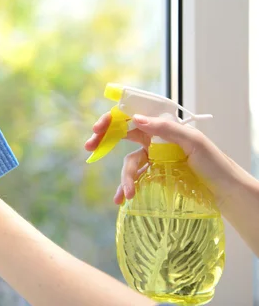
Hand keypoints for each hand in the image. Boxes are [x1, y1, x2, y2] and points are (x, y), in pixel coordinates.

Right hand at [84, 113, 241, 205]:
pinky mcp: (154, 176)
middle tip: (90, 146)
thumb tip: (137, 119)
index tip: (98, 128)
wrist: (226, 192)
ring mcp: (153, 158)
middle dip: (104, 139)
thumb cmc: (214, 163)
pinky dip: (126, 188)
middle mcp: (155, 139)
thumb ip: (166, 129)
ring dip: (124, 178)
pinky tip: (122, 199)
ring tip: (127, 195)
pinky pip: (135, 179)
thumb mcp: (193, 142)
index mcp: (163, 126)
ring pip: (129, 163)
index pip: (132, 116)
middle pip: (123, 134)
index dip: (113, 119)